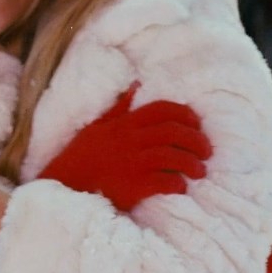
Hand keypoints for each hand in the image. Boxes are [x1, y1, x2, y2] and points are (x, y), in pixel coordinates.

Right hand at [37, 83, 212, 211]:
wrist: (64, 187)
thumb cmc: (81, 158)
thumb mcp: (97, 127)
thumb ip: (120, 108)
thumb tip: (136, 85)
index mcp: (124, 124)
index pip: (162, 110)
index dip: (185, 115)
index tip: (197, 124)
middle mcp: (131, 140)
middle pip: (174, 132)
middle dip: (197, 140)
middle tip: (207, 151)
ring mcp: (133, 163)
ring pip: (174, 157)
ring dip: (193, 164)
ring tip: (200, 171)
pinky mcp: (134, 187)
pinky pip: (165, 182)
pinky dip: (177, 184)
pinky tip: (181, 187)